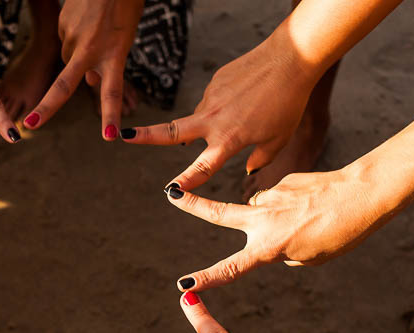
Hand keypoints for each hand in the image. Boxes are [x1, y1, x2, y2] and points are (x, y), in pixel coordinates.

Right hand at [22, 0, 142, 138]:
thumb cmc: (124, 7)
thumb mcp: (123, 39)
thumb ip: (106, 64)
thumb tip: (88, 82)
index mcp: (114, 54)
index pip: (112, 92)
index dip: (110, 115)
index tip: (109, 137)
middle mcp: (91, 50)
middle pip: (64, 86)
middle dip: (46, 108)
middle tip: (30, 126)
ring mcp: (72, 37)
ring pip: (69, 59)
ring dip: (79, 56)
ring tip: (95, 31)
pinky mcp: (61, 25)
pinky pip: (66, 41)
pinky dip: (75, 38)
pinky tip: (86, 21)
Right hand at [123, 36, 316, 187]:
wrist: (290, 60)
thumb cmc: (288, 104)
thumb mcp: (278, 139)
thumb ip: (260, 159)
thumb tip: (248, 169)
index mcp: (228, 140)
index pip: (201, 168)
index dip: (185, 183)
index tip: (170, 192)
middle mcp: (212, 121)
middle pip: (171, 132)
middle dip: (146, 136)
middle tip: (122, 136)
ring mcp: (211, 98)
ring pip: (199, 118)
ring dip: (211, 123)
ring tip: (247, 112)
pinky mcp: (215, 81)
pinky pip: (213, 100)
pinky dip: (225, 104)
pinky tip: (247, 96)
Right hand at [169, 161, 392, 290]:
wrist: (363, 193)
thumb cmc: (342, 232)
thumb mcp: (311, 257)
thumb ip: (283, 251)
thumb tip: (271, 236)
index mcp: (269, 246)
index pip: (230, 268)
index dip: (206, 279)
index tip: (183, 286)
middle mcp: (263, 219)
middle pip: (218, 213)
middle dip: (192, 205)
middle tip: (171, 193)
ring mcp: (272, 196)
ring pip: (261, 209)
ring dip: (275, 216)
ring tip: (309, 220)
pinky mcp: (285, 180)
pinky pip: (280, 198)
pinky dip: (291, 205)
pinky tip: (314, 206)